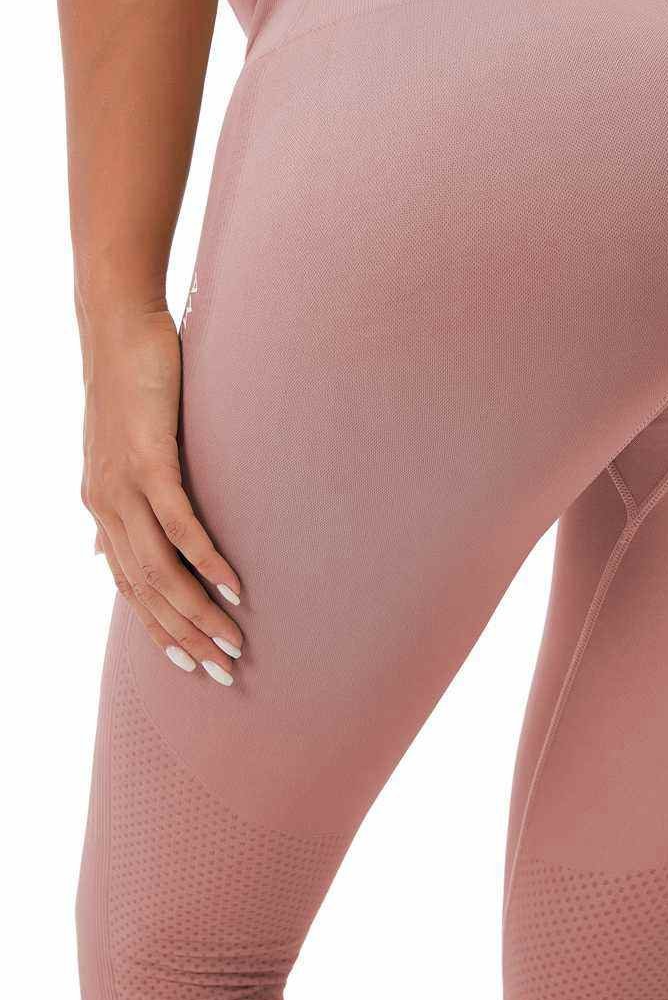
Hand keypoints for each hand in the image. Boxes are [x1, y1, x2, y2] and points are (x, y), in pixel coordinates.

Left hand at [81, 306, 242, 683]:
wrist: (117, 329)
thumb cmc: (131, 387)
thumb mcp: (121, 453)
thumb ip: (118, 508)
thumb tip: (101, 556)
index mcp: (102, 510)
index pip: (130, 589)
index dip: (160, 631)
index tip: (194, 664)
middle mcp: (105, 507)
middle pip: (145, 593)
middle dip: (185, 637)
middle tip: (224, 670)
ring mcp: (123, 486)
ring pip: (159, 569)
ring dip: (198, 611)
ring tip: (234, 639)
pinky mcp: (147, 460)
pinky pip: (177, 523)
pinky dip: (204, 559)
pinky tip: (231, 584)